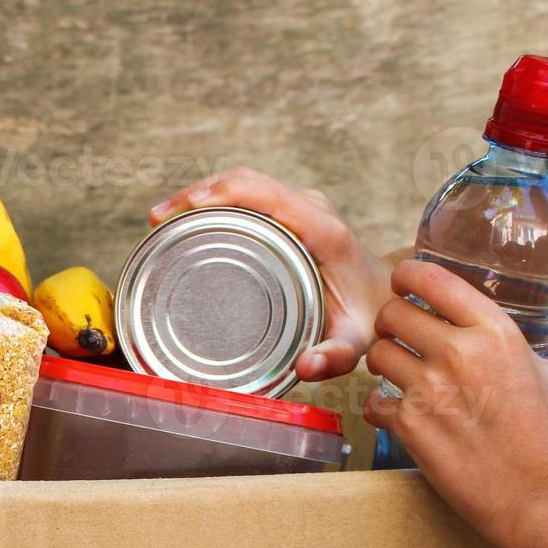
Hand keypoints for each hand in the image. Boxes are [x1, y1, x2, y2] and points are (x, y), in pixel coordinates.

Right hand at [150, 167, 392, 380]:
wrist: (390, 297)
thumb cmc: (368, 318)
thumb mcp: (356, 342)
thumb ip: (335, 357)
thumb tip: (306, 366)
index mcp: (323, 231)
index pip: (266, 194)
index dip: (220, 194)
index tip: (182, 211)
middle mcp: (312, 209)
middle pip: (247, 180)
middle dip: (197, 192)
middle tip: (157, 220)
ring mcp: (302, 205)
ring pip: (245, 181)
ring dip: (201, 192)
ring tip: (163, 218)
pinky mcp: (293, 210)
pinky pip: (250, 192)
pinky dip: (216, 197)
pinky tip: (189, 217)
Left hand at [363, 260, 547, 547]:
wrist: (538, 496)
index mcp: (494, 332)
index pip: (431, 279)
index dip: (407, 275)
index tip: (402, 283)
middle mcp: (457, 354)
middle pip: (392, 314)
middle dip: (389, 322)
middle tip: (396, 335)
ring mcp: (429, 390)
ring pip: (376, 355)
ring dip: (381, 362)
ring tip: (394, 372)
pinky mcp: (410, 426)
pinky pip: (373, 402)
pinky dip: (378, 406)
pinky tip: (393, 411)